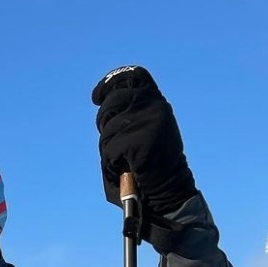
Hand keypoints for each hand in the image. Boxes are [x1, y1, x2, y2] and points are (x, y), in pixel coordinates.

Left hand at [91, 67, 196, 216]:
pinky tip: (124, 170)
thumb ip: (131, 113)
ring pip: (108, 130)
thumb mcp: (146, 130)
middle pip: (113, 102)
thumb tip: (105, 100)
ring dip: (107, 149)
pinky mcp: (139, 142)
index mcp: (157, 102)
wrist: (170, 190)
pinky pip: (109, 150)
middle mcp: (155, 107)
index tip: (97, 96)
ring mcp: (148, 124)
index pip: (133, 76)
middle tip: (110, 141)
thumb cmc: (153, 165)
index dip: (110, 83)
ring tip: (122, 161)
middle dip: (104, 121)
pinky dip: (110, 164)